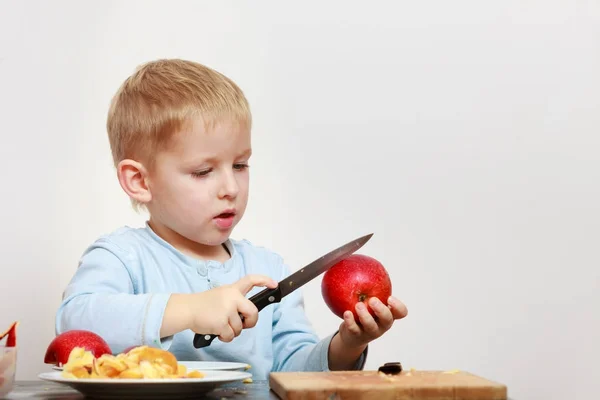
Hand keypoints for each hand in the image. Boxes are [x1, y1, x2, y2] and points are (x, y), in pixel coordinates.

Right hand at [161, 275, 276, 340]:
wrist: (187, 309)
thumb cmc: (203, 305)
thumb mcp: (221, 295)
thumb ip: (235, 302)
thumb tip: (246, 317)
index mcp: (232, 290)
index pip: (251, 280)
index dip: (264, 281)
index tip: (274, 284)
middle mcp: (232, 297)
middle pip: (253, 312)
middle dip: (250, 322)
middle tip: (243, 325)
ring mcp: (227, 310)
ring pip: (239, 328)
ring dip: (231, 331)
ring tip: (220, 325)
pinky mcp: (221, 322)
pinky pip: (230, 335)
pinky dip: (224, 337)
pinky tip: (216, 331)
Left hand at [337, 296, 407, 348]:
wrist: (352, 336)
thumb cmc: (364, 315)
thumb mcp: (371, 305)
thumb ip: (372, 292)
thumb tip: (366, 267)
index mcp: (388, 315)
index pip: (401, 312)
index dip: (398, 306)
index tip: (389, 298)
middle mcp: (381, 325)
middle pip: (387, 320)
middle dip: (381, 310)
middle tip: (373, 300)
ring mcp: (370, 332)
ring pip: (371, 326)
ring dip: (365, 316)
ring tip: (358, 305)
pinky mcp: (357, 335)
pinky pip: (354, 329)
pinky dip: (350, 321)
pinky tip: (346, 313)